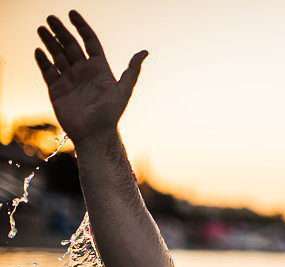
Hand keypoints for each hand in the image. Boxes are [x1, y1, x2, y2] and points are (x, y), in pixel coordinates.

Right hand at [35, 10, 146, 145]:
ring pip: (57, 55)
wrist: (95, 134)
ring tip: (41, 29)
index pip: (89, 41)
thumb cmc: (111, 114)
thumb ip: (132, 70)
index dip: (82, 26)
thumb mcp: (124, 90)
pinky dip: (43, 60)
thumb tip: (144, 51)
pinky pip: (47, 71)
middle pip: (70, 45)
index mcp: (100, 68)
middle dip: (61, 31)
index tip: (72, 13)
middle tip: (50, 18)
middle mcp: (83, 71)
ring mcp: (69, 79)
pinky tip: (39, 50)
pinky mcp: (56, 89)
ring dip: (49, 41)